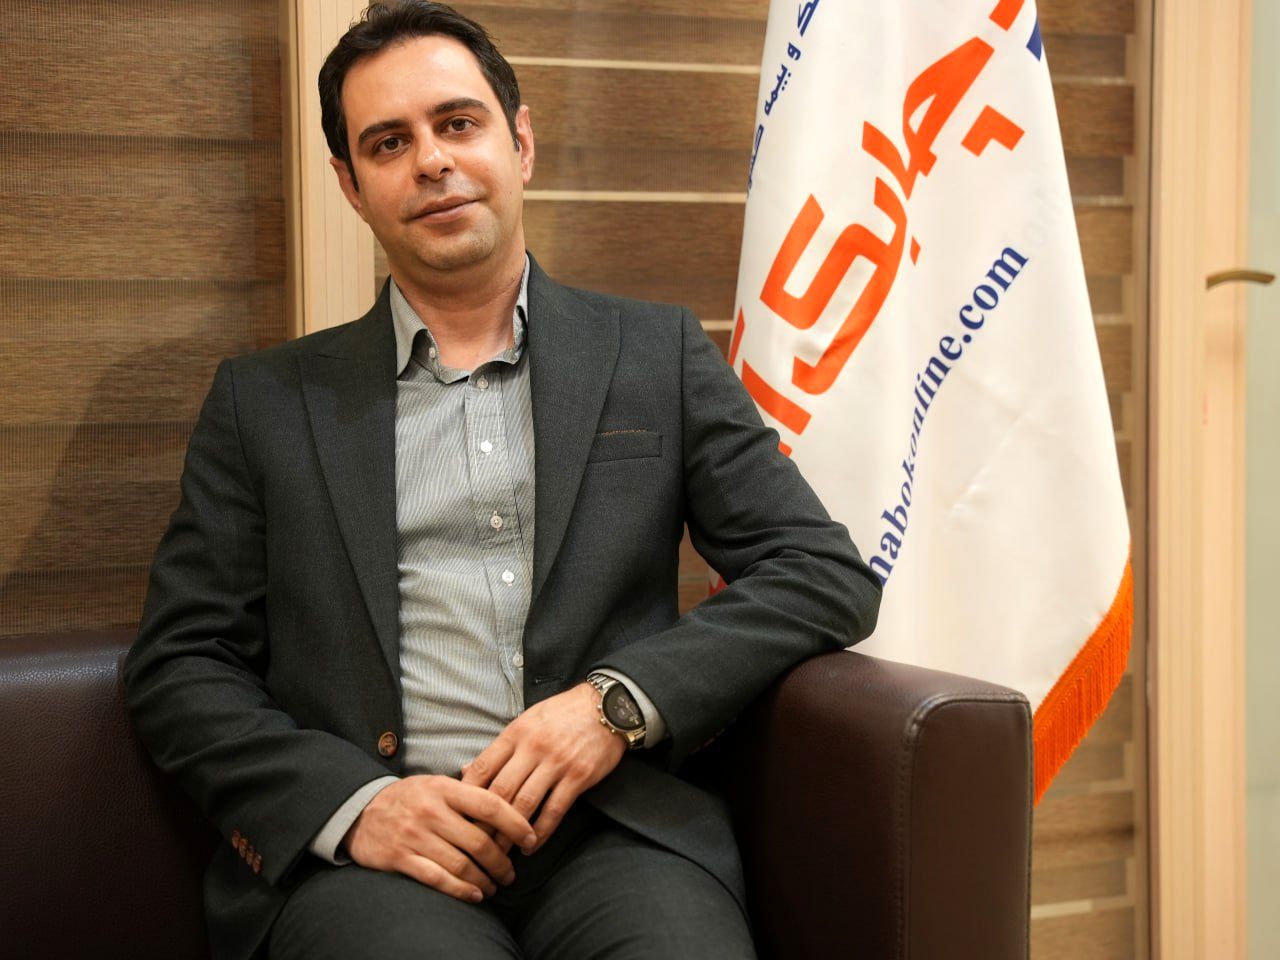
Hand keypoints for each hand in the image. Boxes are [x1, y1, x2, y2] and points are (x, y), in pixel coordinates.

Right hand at [342, 774, 536, 902]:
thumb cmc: (410, 797)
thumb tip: (511, 800)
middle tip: (511, 873)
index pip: (490, 805)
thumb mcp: (436, 783)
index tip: (530, 839)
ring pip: (461, 864)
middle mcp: (431, 811)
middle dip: (502, 862)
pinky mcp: (400, 858)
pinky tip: (474, 895)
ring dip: (484, 880)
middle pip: (479, 842)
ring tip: (494, 886)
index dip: (516, 823)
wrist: (359, 810)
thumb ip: (468, 791)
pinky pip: (437, 879)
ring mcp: (415, 836)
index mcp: (445, 789)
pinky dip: (460, 890)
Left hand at [461, 682, 625, 851]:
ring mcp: (557, 762)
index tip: (459, 816)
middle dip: (485, 821)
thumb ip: (499, 749)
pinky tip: (531, 846)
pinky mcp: (579, 776)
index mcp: (516, 732)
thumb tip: (465, 772)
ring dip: (510, 833)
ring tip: (501, 852)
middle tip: (475, 842)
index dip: (467, 795)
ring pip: (525, 804)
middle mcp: (534, 747)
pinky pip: (555, 811)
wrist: (607, 707)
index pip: (483, 767)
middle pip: (500, 791)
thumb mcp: (526, 721)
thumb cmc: (562, 714)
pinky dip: (540, 833)